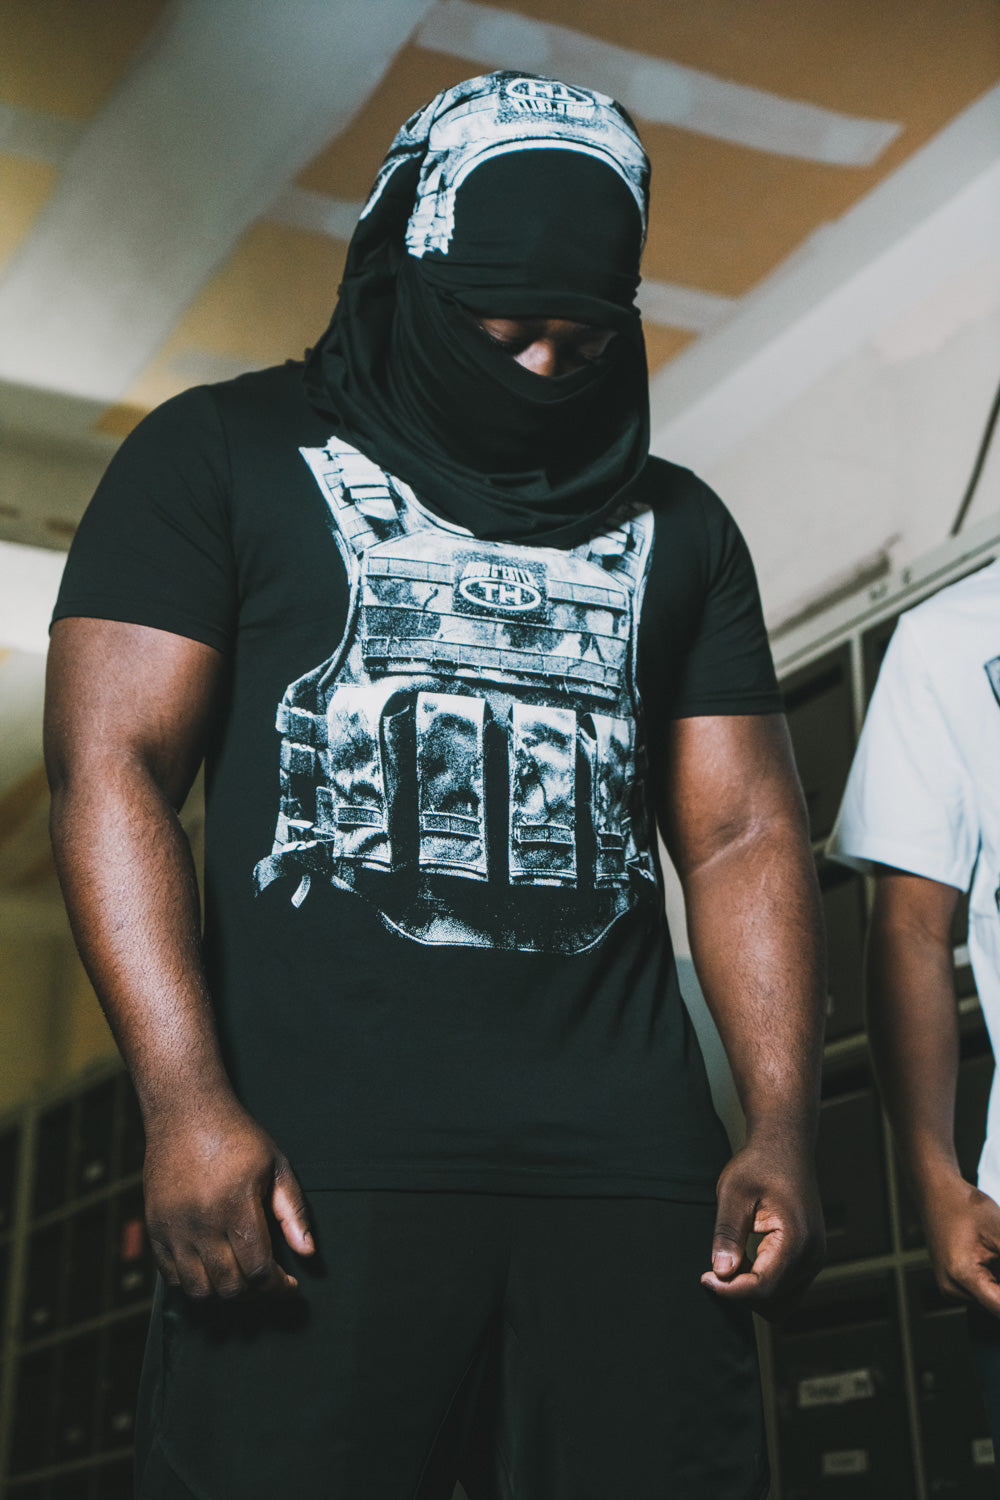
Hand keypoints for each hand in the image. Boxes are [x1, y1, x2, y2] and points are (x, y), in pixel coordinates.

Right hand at [142, 1093, 313, 1300]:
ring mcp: (174, 1228)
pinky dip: (193, 1283)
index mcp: (236, 1206)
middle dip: (255, 1293)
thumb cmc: (236, 1136)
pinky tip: (211, 1268)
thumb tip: (307, 1253)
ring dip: (223, 1293)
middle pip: (229, 1287)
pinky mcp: (155, 1228)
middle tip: (267, 1281)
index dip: (278, 1286)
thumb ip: (292, 1211)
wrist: (185, 1113)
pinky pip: (171, 1277)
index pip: (258, 1270)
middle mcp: (202, 1223)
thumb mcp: (275, 1165)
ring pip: (198, 1290)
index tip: (289, 1284)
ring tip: (240, 1278)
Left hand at [700, 1132, 824, 1317]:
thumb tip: (721, 1272)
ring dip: (753, 1292)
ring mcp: (814, 1258)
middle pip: (775, 1303)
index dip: (730, 1290)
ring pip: (782, 1302)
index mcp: (797, 1239)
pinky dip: (763, 1284)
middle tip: (714, 1269)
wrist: (786, 1145)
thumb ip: (728, 1233)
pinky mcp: (809, 1257)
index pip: (764, 1287)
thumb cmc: (760, 1163)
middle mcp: (813, 1255)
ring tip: (730, 1262)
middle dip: (742, 1294)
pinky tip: (744, 1260)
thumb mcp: (734, 1191)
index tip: (705, 1277)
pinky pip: (786, 1289)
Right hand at [922, 1170, 999, 1316]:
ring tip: (996, 1252)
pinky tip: (993, 1258)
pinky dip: (994, 1282)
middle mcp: (953, 1288)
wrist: (936, 1192)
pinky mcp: (952, 1283)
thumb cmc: (963, 1206)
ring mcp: (950, 1287)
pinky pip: (982, 1293)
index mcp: (962, 1276)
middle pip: (996, 1306)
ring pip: (991, 1301)